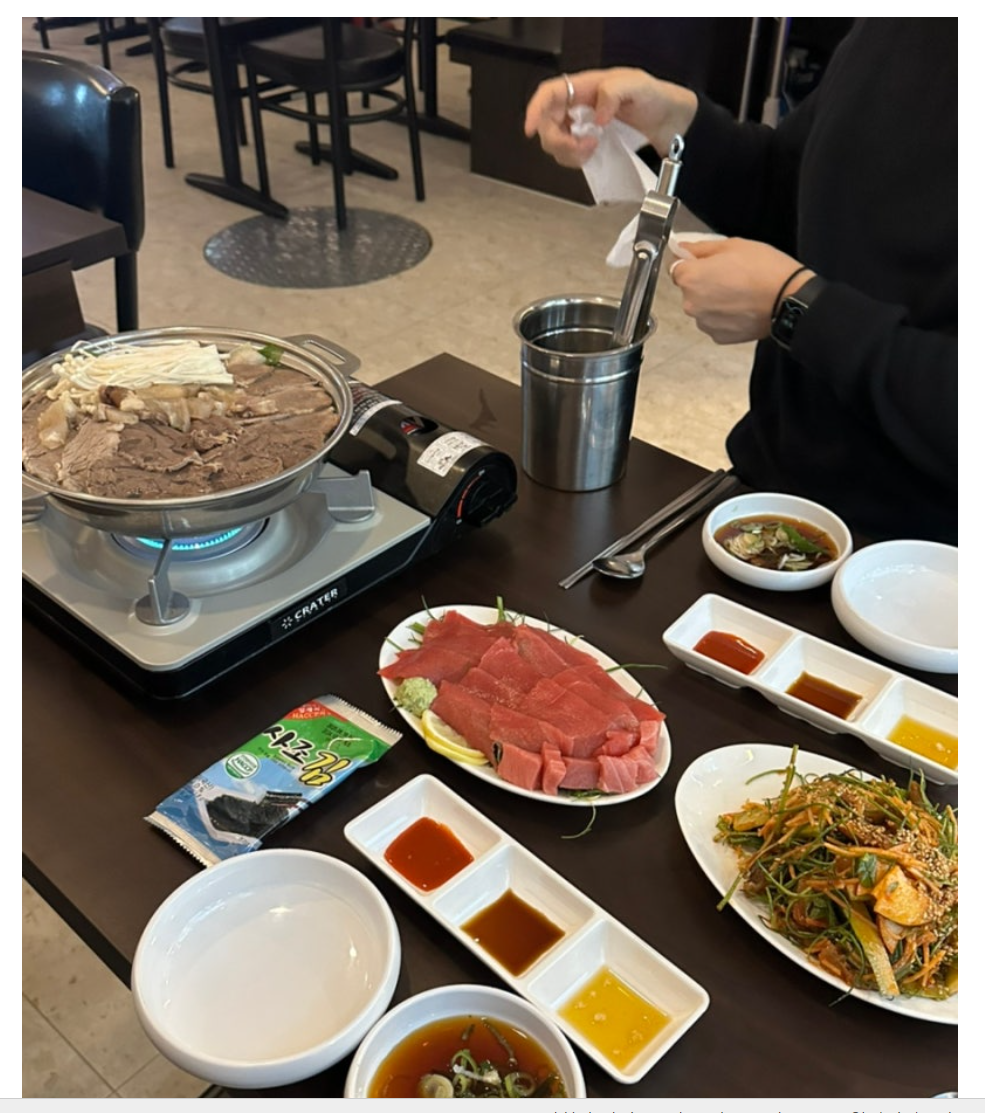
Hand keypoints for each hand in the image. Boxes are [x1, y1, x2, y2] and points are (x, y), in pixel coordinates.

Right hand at [523, 68, 698, 166]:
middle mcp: (580, 106)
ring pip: (557, 143)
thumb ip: (614, 93)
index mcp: (586, 87)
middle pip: (547, 124)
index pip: (550, 94)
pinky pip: (571, 156)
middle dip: (558, 140)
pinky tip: (594, 155)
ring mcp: (583, 127)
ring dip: (569, 153)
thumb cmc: (656, 98)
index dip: (535, 110)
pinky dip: (578, 160)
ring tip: (593, 149)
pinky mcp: (590, 145)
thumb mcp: (639, 85)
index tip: (530, 129)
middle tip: (581, 147)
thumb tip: (597, 115)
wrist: (671, 122)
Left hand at [669, 239, 813, 344]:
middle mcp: (691, 304)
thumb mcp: (732, 246)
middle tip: (729, 275)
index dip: (690, 264)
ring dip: (714, 301)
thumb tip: (683, 249)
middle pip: (689, 290)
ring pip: (702, 308)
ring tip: (739, 292)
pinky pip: (715, 323)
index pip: (676, 269)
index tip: (704, 262)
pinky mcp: (719, 337)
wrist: (788, 300)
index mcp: (690, 279)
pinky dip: (724, 317)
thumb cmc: (764, 270)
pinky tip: (742, 307)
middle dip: (704, 283)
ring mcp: (704, 323)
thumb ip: (701, 248)